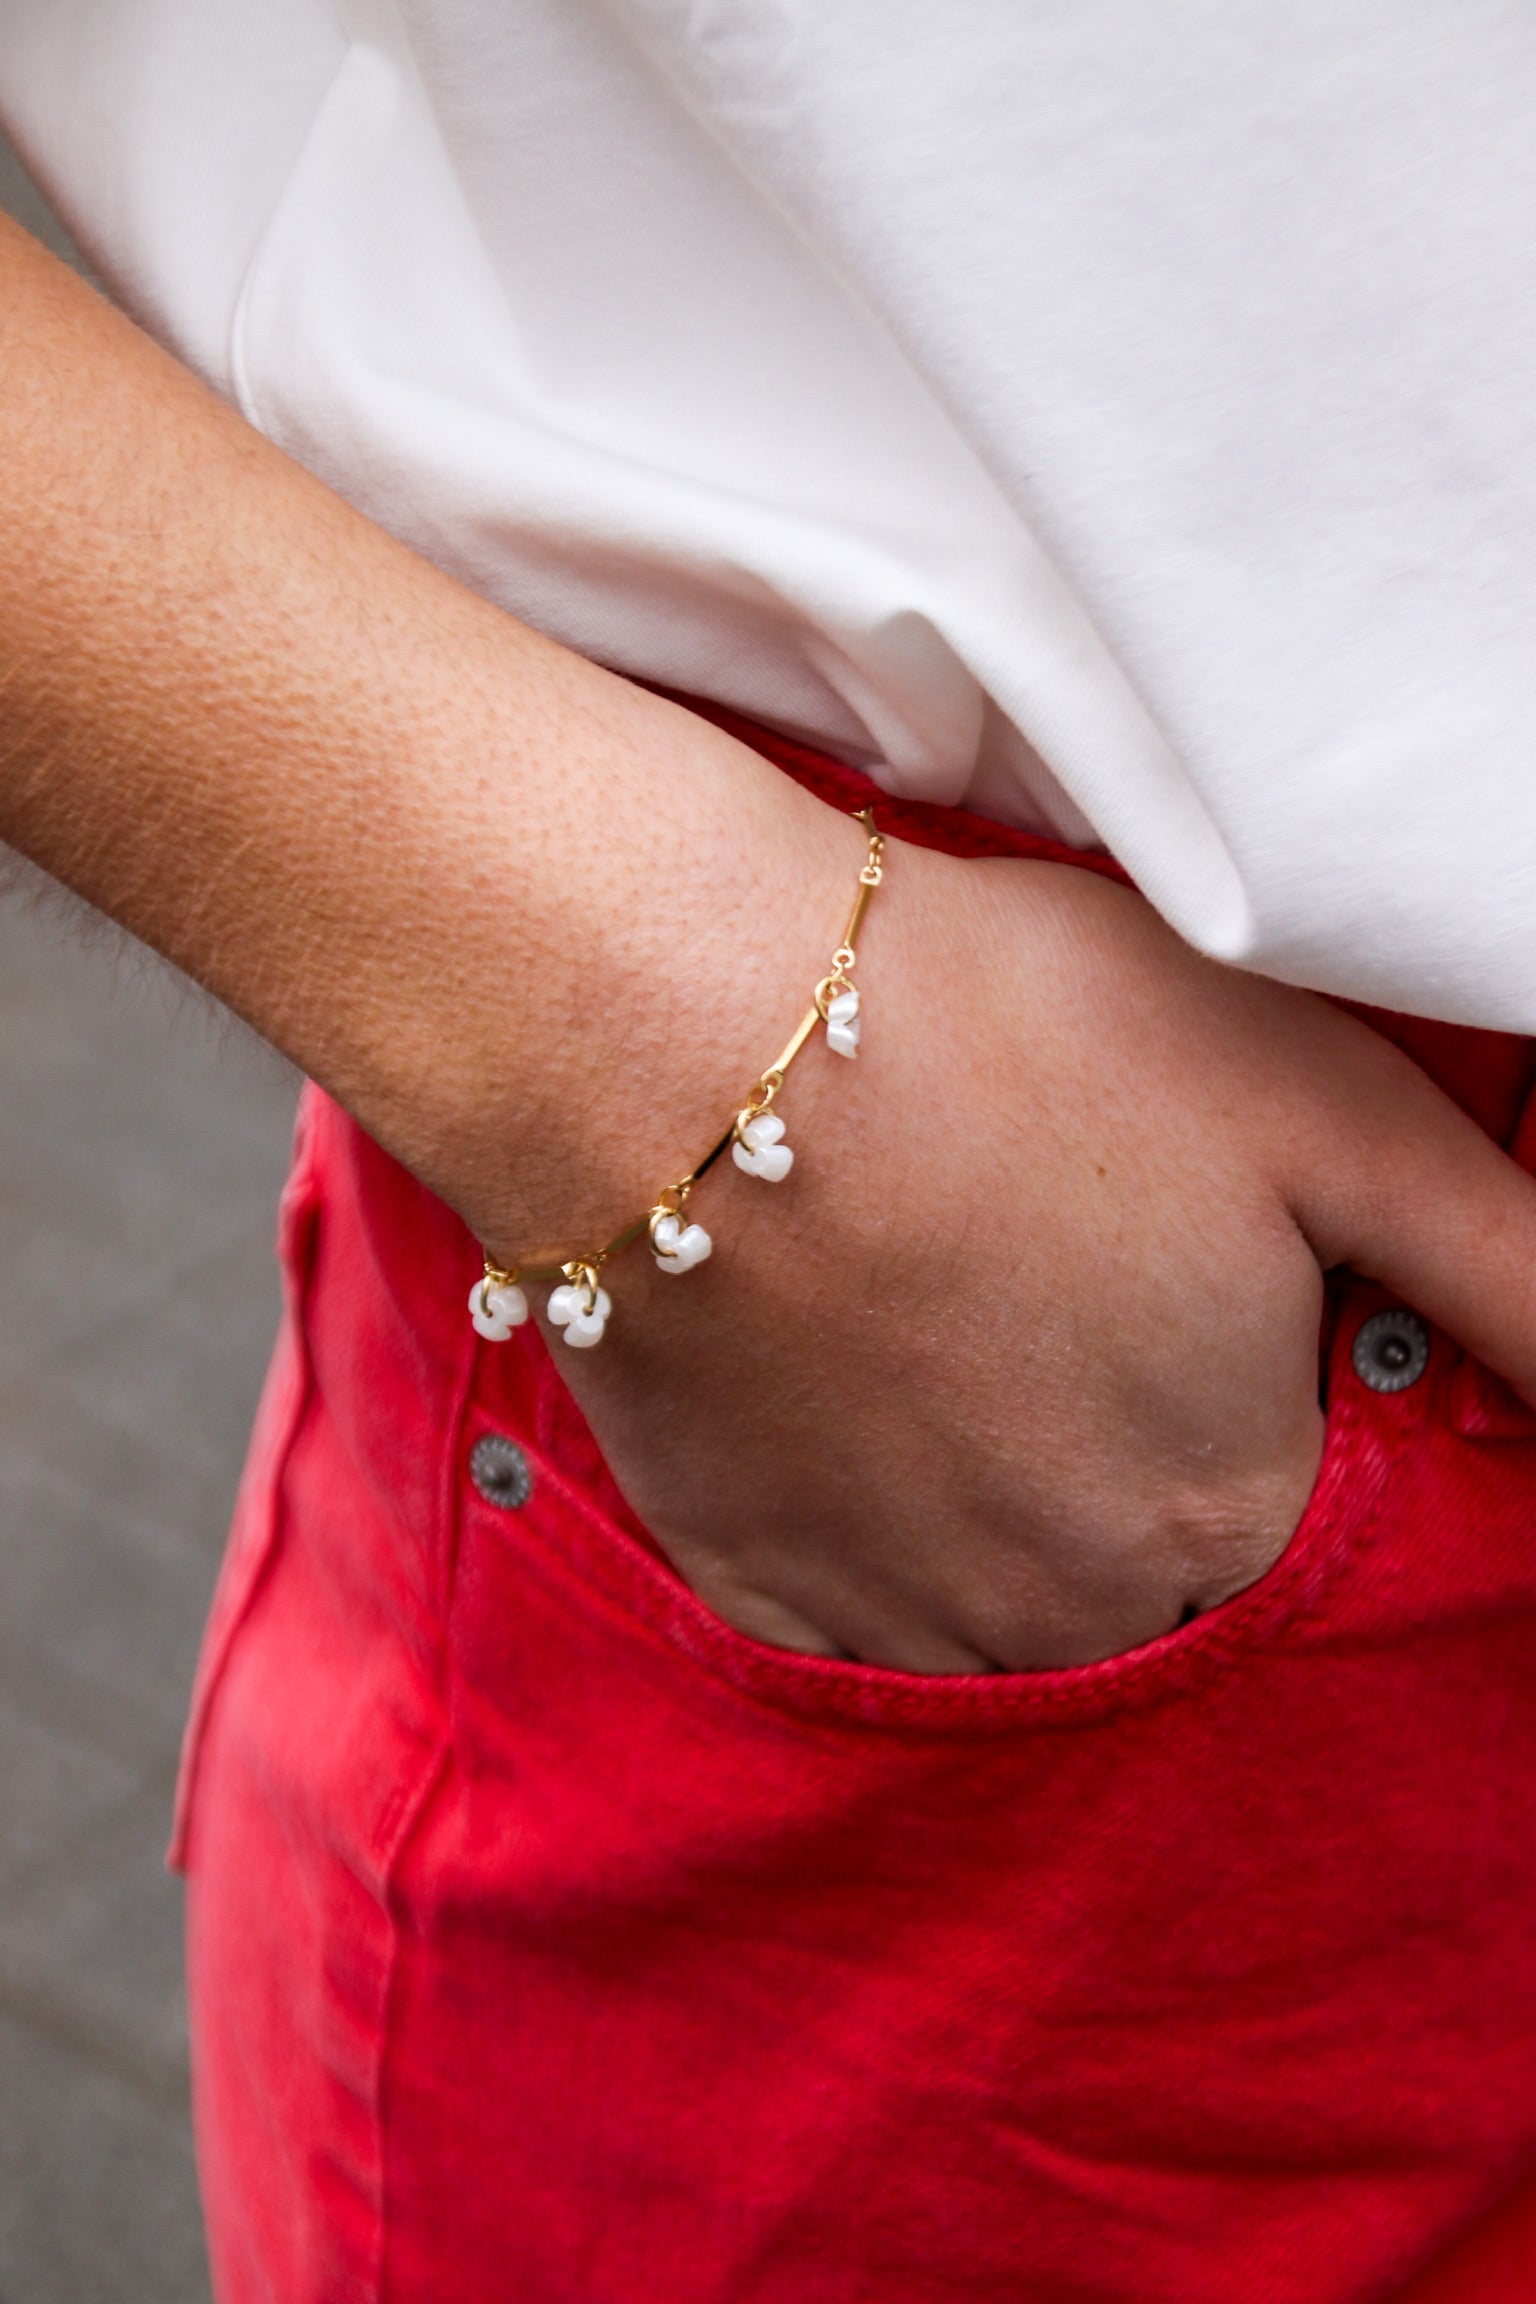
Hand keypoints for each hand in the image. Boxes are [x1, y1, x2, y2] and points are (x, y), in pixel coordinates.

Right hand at [6, 211, 1532, 1675]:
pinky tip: (841, 1384)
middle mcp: (1072, 1612)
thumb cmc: (1016, 1038)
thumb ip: (1504, 1265)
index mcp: (1225, 1510)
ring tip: (930, 1313)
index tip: (1152, 1253)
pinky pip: (845, 1601)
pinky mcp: (750, 1585)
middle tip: (1028, 1265)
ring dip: (989, 1485)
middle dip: (1113, 1433)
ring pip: (996, 1589)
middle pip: (1137, 1557)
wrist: (684, 1035)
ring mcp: (896, 1614)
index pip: (1282, 1496)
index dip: (1226, 1360)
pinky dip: (861, 1517)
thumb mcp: (1326, 1109)